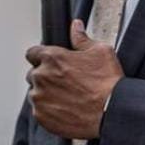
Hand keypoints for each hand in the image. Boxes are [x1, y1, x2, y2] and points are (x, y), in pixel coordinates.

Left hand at [25, 19, 123, 138]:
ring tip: (67, 97)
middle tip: (65, 82)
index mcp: (52, 58)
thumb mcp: (100, 51)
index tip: (50, 63)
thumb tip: (76, 27)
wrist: (112, 111)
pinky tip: (66, 109)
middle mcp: (41, 77)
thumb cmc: (107, 82)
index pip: (32, 53)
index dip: (42, 57)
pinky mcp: (42, 117)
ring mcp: (40, 98)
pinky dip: (49, 110)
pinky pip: (39, 111)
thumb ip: (81, 39)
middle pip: (34, 74)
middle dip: (46, 76)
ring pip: (36, 94)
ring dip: (46, 94)